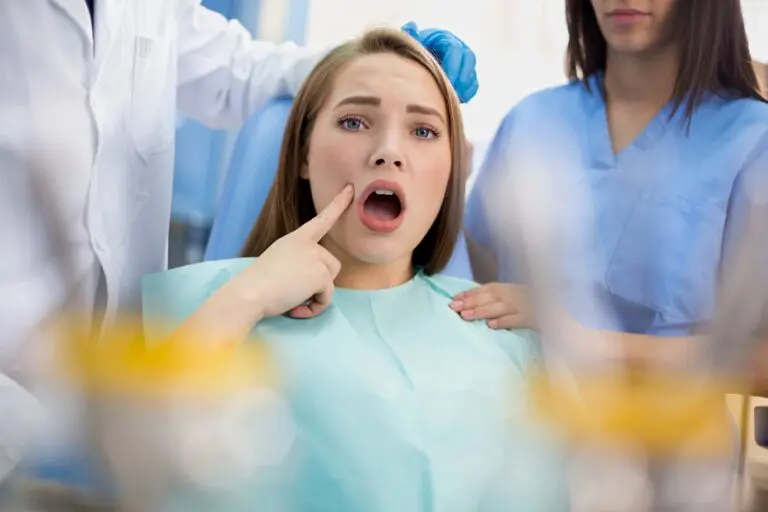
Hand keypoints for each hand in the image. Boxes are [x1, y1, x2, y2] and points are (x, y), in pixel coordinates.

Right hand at [239, 184, 353, 318]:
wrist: (248, 293)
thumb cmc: (257, 283)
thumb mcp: (278, 261)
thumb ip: (298, 260)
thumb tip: (313, 278)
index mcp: (295, 238)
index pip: (321, 220)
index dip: (337, 204)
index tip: (350, 189)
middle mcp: (308, 244)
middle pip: (331, 264)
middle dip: (319, 282)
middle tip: (295, 292)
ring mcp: (315, 258)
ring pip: (331, 281)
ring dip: (316, 295)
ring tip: (293, 300)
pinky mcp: (320, 276)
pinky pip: (327, 297)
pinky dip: (315, 308)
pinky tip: (295, 308)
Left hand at [401, 22, 478, 103]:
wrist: (415, 64)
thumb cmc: (413, 53)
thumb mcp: (411, 45)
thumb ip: (411, 37)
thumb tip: (412, 27)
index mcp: (445, 38)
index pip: (455, 49)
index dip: (452, 65)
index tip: (446, 79)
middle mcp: (458, 49)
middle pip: (469, 60)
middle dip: (461, 77)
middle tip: (452, 91)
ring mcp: (463, 64)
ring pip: (471, 74)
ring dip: (464, 87)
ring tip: (451, 97)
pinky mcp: (465, 77)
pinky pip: (472, 86)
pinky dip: (466, 93)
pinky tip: (454, 100)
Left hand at [450, 282, 534, 329]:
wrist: (563, 314)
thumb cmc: (539, 304)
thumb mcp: (519, 297)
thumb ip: (501, 299)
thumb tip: (477, 303)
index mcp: (513, 287)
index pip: (488, 289)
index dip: (470, 292)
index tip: (455, 297)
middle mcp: (517, 294)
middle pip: (490, 297)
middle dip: (471, 301)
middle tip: (453, 307)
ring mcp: (525, 305)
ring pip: (500, 307)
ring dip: (482, 311)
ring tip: (466, 316)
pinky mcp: (534, 318)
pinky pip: (517, 319)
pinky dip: (504, 321)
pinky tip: (491, 325)